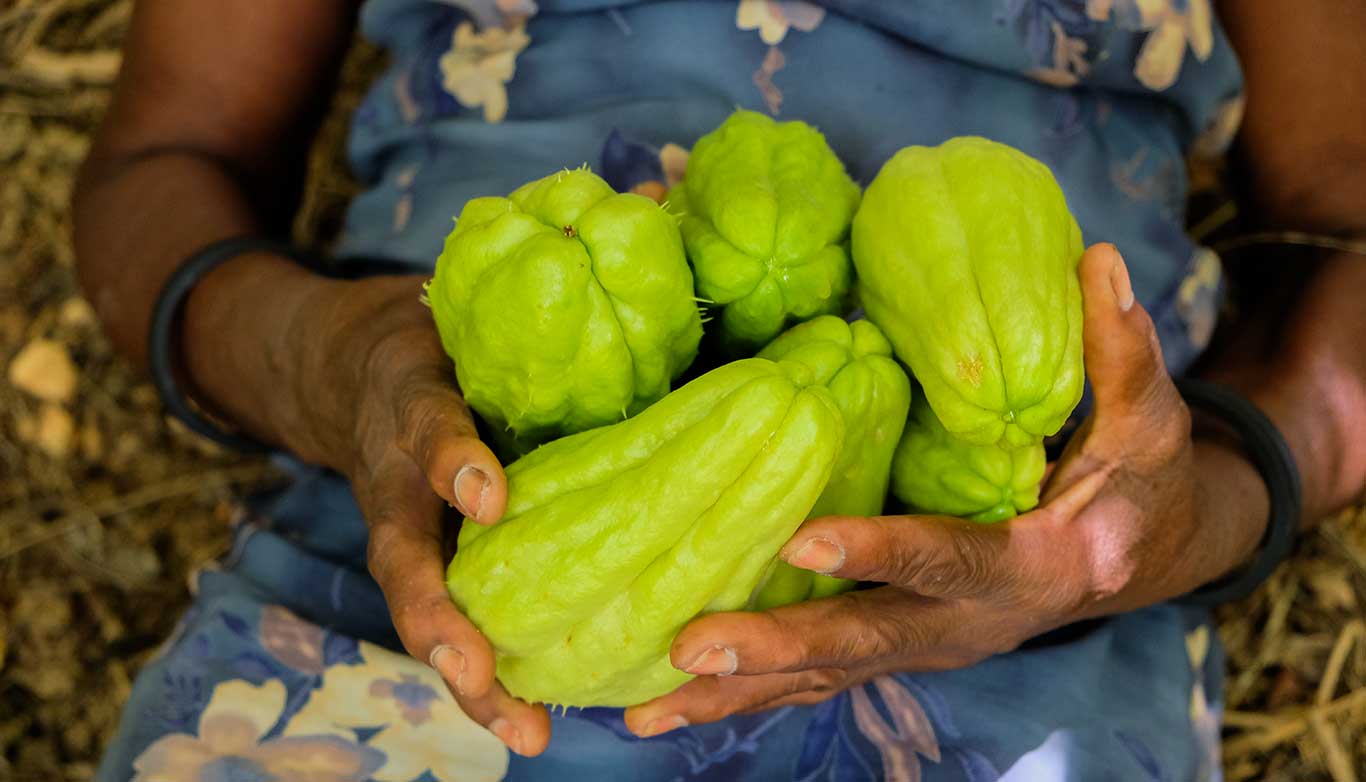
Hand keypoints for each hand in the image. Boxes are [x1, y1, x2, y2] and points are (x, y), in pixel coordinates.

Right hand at [277, 273, 553, 754]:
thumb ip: (543, 261)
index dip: (451, 466)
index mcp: (411, 409)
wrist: (349, 373)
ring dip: (470, 676)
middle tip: (481, 673)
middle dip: (441, 621)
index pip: (424, 435)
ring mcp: (408, 536)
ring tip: (524, 734)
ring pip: (424, 613)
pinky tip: (539, 719)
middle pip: (403, 563)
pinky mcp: (430, 565)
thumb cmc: (430, 333)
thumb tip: (647, 195)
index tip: (488, 494)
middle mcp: (398, 486)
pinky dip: (490, 674)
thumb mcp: (467, 291)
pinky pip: (456, 623)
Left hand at [622, 243, 1271, 735]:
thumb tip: (1098, 260)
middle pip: (864, 644)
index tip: (801, 540)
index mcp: (1031, 569)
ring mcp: (925, 645)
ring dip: (735, 695)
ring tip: (643, 709)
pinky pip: (816, 679)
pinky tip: (669, 701)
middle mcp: (968, 626)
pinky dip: (745, 694)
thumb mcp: (1150, 425)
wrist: (1136, 562)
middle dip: (775, 650)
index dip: (881, 552)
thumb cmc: (1140, 486)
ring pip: (825, 679)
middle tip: (688, 646)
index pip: (950, 559)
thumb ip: (1122, 354)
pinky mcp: (895, 644)